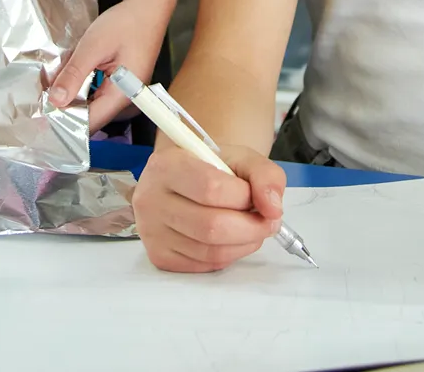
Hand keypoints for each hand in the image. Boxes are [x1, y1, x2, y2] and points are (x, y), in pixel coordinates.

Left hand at [46, 0, 172, 131]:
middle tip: (42, 93)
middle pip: (89, 116)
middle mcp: (124, 100)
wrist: (148, 7)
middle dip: (64, 105)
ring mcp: (122, 93)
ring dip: (70, 94)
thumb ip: (74, 74)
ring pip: (89, 104)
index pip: (88, 123)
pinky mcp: (119, 84)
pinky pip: (95, 92)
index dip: (63, 120)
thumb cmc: (126, 23)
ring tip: (52, 81)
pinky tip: (69, 73)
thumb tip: (56, 101)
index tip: (41, 112)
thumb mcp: (94, 46)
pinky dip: (80, 84)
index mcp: (121, 96)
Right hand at [132, 143, 285, 271]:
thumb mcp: (241, 157)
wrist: (186, 181)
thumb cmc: (212, 168)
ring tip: (253, 229)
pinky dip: (229, 256)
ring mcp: (151, 232)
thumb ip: (265, 175)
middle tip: (268, 222)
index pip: (211, 188)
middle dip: (251, 227)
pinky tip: (232, 240)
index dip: (244, 197)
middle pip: (211, 226)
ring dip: (244, 244)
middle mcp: (150, 199)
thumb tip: (273, 209)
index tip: (258, 197)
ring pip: (210, 251)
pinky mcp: (159, 256)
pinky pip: (204, 265)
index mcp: (166, 165)